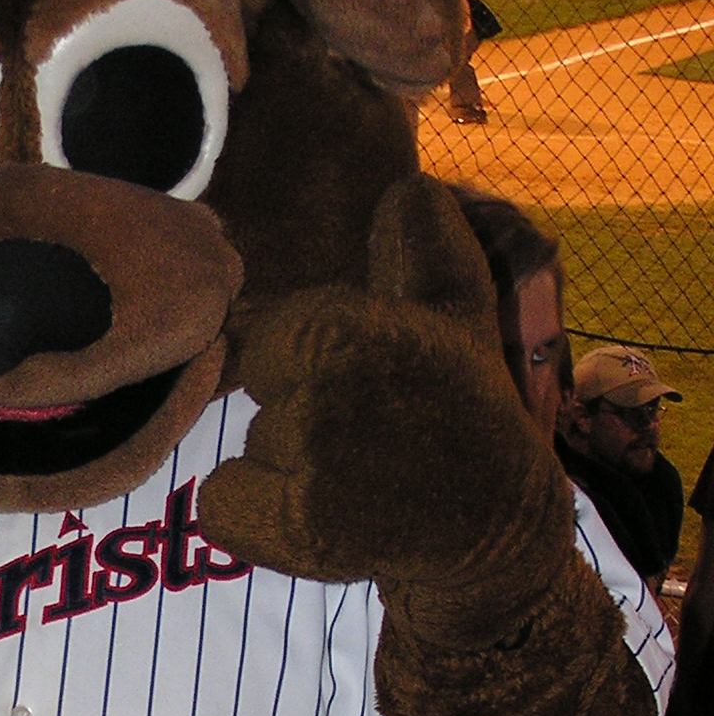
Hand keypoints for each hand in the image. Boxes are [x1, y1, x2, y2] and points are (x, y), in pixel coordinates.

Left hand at [198, 174, 568, 640]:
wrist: (493, 521)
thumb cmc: (464, 406)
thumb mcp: (459, 311)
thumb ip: (424, 245)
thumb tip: (409, 184)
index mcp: (354, 329)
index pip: (270, 338)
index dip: (307, 363)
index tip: (361, 385)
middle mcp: (330, 393)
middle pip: (259, 395)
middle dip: (297, 414)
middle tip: (364, 436)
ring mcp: (313, 467)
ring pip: (244, 450)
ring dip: (283, 467)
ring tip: (355, 479)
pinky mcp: (299, 531)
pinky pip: (222, 505)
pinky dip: (253, 515)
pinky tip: (316, 517)